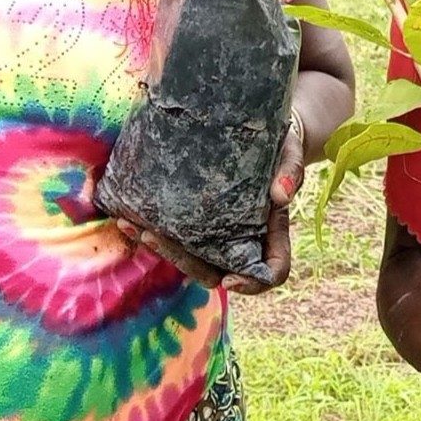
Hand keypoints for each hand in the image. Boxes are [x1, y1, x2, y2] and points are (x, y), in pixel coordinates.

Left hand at [115, 114, 305, 295]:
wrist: (266, 135)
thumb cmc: (283, 148)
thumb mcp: (291, 154)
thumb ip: (290, 172)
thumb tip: (281, 194)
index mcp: (272, 234)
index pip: (270, 273)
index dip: (252, 284)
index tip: (229, 281)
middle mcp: (244, 241)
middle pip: (217, 272)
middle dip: (184, 262)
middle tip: (154, 238)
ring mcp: (219, 234)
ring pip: (191, 257)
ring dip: (160, 247)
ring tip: (130, 225)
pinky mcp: (199, 221)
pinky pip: (177, 235)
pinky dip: (153, 229)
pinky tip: (129, 215)